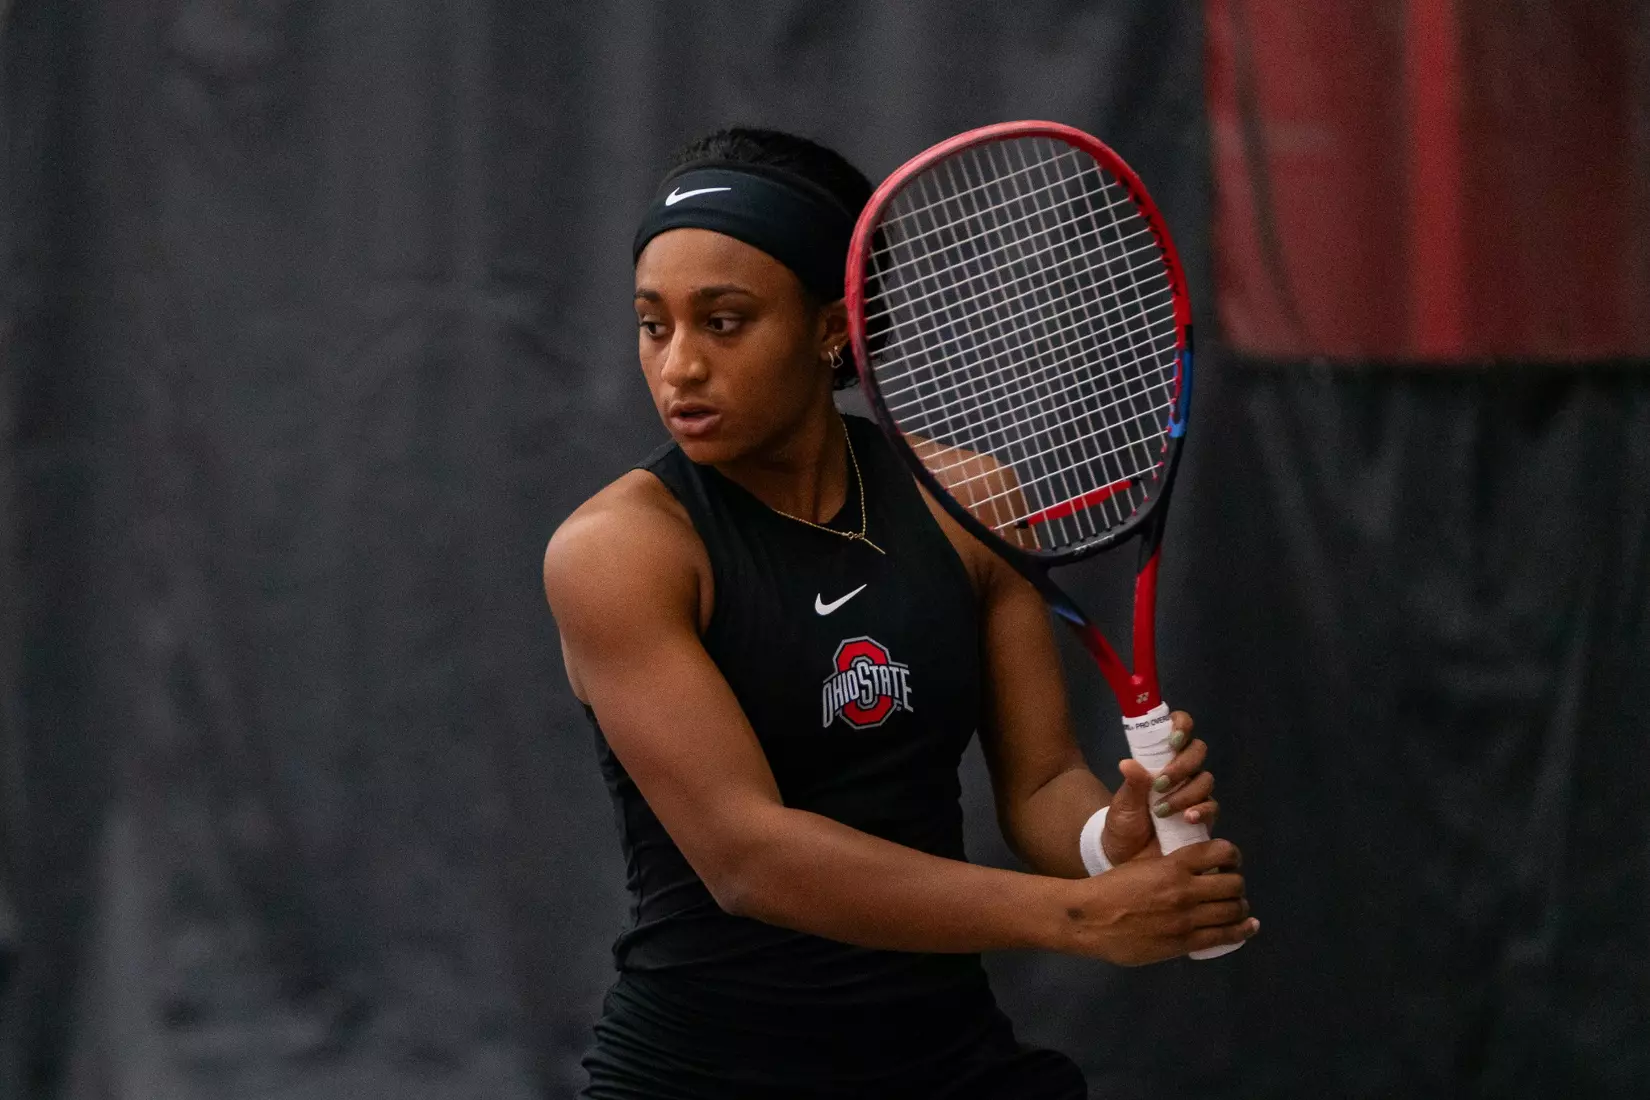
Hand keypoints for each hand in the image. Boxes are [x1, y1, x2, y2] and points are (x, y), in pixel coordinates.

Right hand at [1060, 839, 1256, 964]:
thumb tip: (1195, 866)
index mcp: (1174, 864)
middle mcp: (1185, 889)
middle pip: (1234, 884)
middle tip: (1229, 889)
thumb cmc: (1113, 888)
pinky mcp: (1184, 941)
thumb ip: (1170, 864)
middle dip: (1236, 885)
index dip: (1232, 856)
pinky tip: (1248, 926)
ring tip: (1234, 908)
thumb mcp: (1143, 864)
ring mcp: (1186, 917)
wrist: (1090, 917)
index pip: (1221, 852)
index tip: (1229, 862)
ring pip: (1233, 909)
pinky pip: (1224, 935)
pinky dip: (1242, 930)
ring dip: (1239, 907)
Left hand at [1102, 710, 1218, 864]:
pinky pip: (1212, 808)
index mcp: (1160, 761)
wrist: (1126, 857)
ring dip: (1186, 792)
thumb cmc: (1123, 823)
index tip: (1172, 739)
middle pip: (1198, 752)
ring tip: (1162, 810)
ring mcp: (1194, 794)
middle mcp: (1181, 773)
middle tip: (1161, 782)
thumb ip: (1131, 785)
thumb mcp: (1123, 804)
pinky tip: (1187, 818)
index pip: (1178, 730)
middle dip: (1183, 764)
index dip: (1181, 726)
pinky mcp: (1203, 818)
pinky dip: (1201, 811)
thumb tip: (1127, 763)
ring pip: (1205, 779)